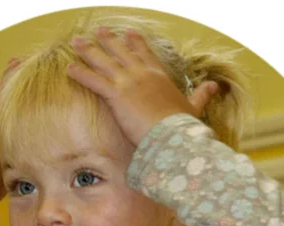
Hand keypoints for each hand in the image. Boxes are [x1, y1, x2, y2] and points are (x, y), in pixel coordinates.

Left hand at [66, 27, 218, 146]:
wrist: (172, 136)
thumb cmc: (182, 126)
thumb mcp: (193, 107)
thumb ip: (201, 95)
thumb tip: (214, 86)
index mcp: (159, 76)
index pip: (145, 55)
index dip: (136, 43)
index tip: (129, 33)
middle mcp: (142, 74)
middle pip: (121, 52)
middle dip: (109, 41)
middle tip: (99, 30)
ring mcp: (128, 82)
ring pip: (104, 62)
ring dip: (89, 51)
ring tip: (77, 42)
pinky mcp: (116, 94)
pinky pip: (94, 81)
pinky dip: (81, 74)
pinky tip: (69, 68)